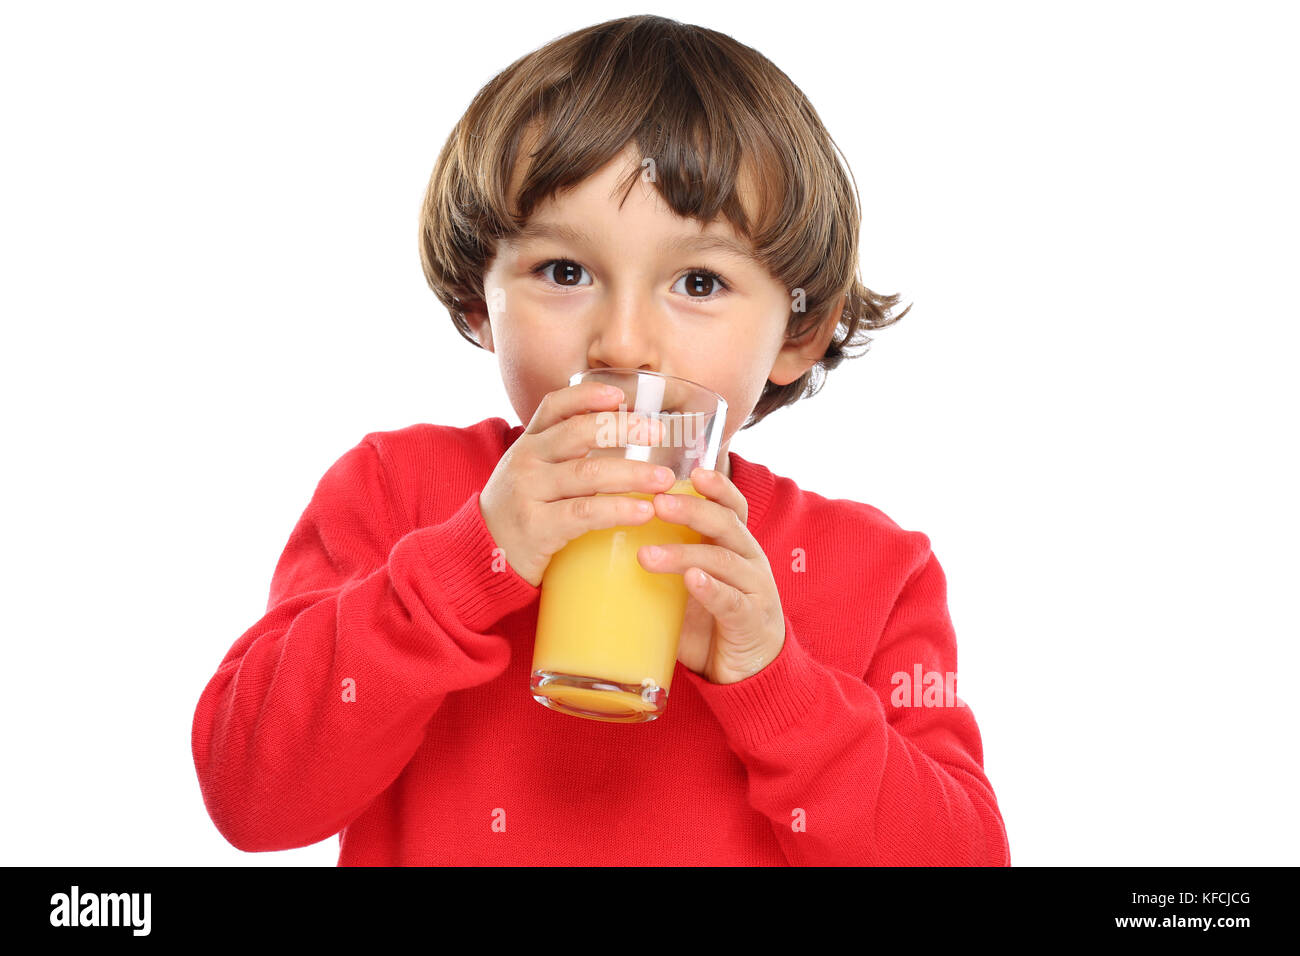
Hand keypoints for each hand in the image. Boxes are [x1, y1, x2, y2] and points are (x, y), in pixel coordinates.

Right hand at [478, 380, 674, 587]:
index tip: (622, 395)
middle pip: (579, 432)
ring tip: (664, 480)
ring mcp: (528, 493)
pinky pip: (584, 513)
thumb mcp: (533, 473)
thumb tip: (624, 433)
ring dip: (632, 474)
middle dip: (623, 429)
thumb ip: (565, 454)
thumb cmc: (521, 512)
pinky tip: (643, 512)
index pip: (555, 405)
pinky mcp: (536, 527)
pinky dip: (618, 510)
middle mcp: (526, 461)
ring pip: (588, 473)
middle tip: (659, 432)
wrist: (480, 557)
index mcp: (528, 443)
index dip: (588, 396)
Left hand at [637, 467, 785, 683]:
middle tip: (656, 503)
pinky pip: (732, 601)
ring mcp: (754, 590)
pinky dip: (712, 589)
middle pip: (726, 523)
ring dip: (685, 553)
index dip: (715, 486)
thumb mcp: (687, 585)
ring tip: (648, 554)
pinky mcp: (751, 622)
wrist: (749, 674)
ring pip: (724, 560)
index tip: (690, 470)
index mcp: (735, 546)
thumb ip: (662, 562)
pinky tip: (692, 581)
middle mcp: (750, 561)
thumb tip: (600, 542)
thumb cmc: (711, 623)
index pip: (731, 506)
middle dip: (692, 509)